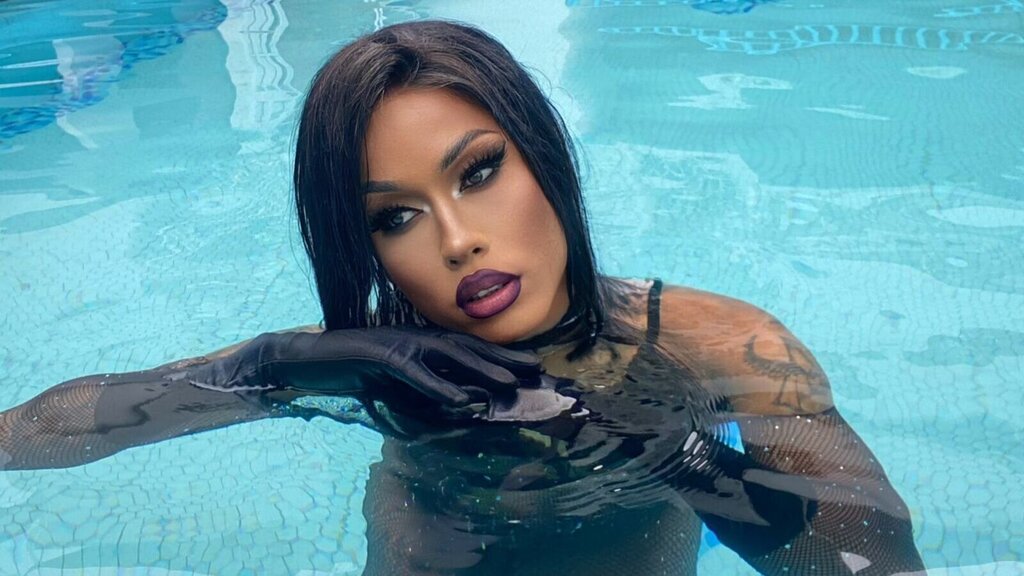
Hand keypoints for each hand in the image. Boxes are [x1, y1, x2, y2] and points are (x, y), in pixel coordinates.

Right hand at [185, 327, 541, 407]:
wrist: (305, 359)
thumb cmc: (350, 371)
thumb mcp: (393, 382)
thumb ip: (424, 388)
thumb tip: (460, 403)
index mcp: (420, 341)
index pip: (467, 349)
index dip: (499, 357)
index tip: (531, 368)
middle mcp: (414, 337)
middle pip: (468, 348)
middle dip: (504, 359)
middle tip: (538, 371)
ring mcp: (397, 343)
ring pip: (448, 355)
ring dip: (482, 369)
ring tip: (511, 383)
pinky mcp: (379, 355)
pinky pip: (413, 373)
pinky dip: (437, 387)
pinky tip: (459, 399)